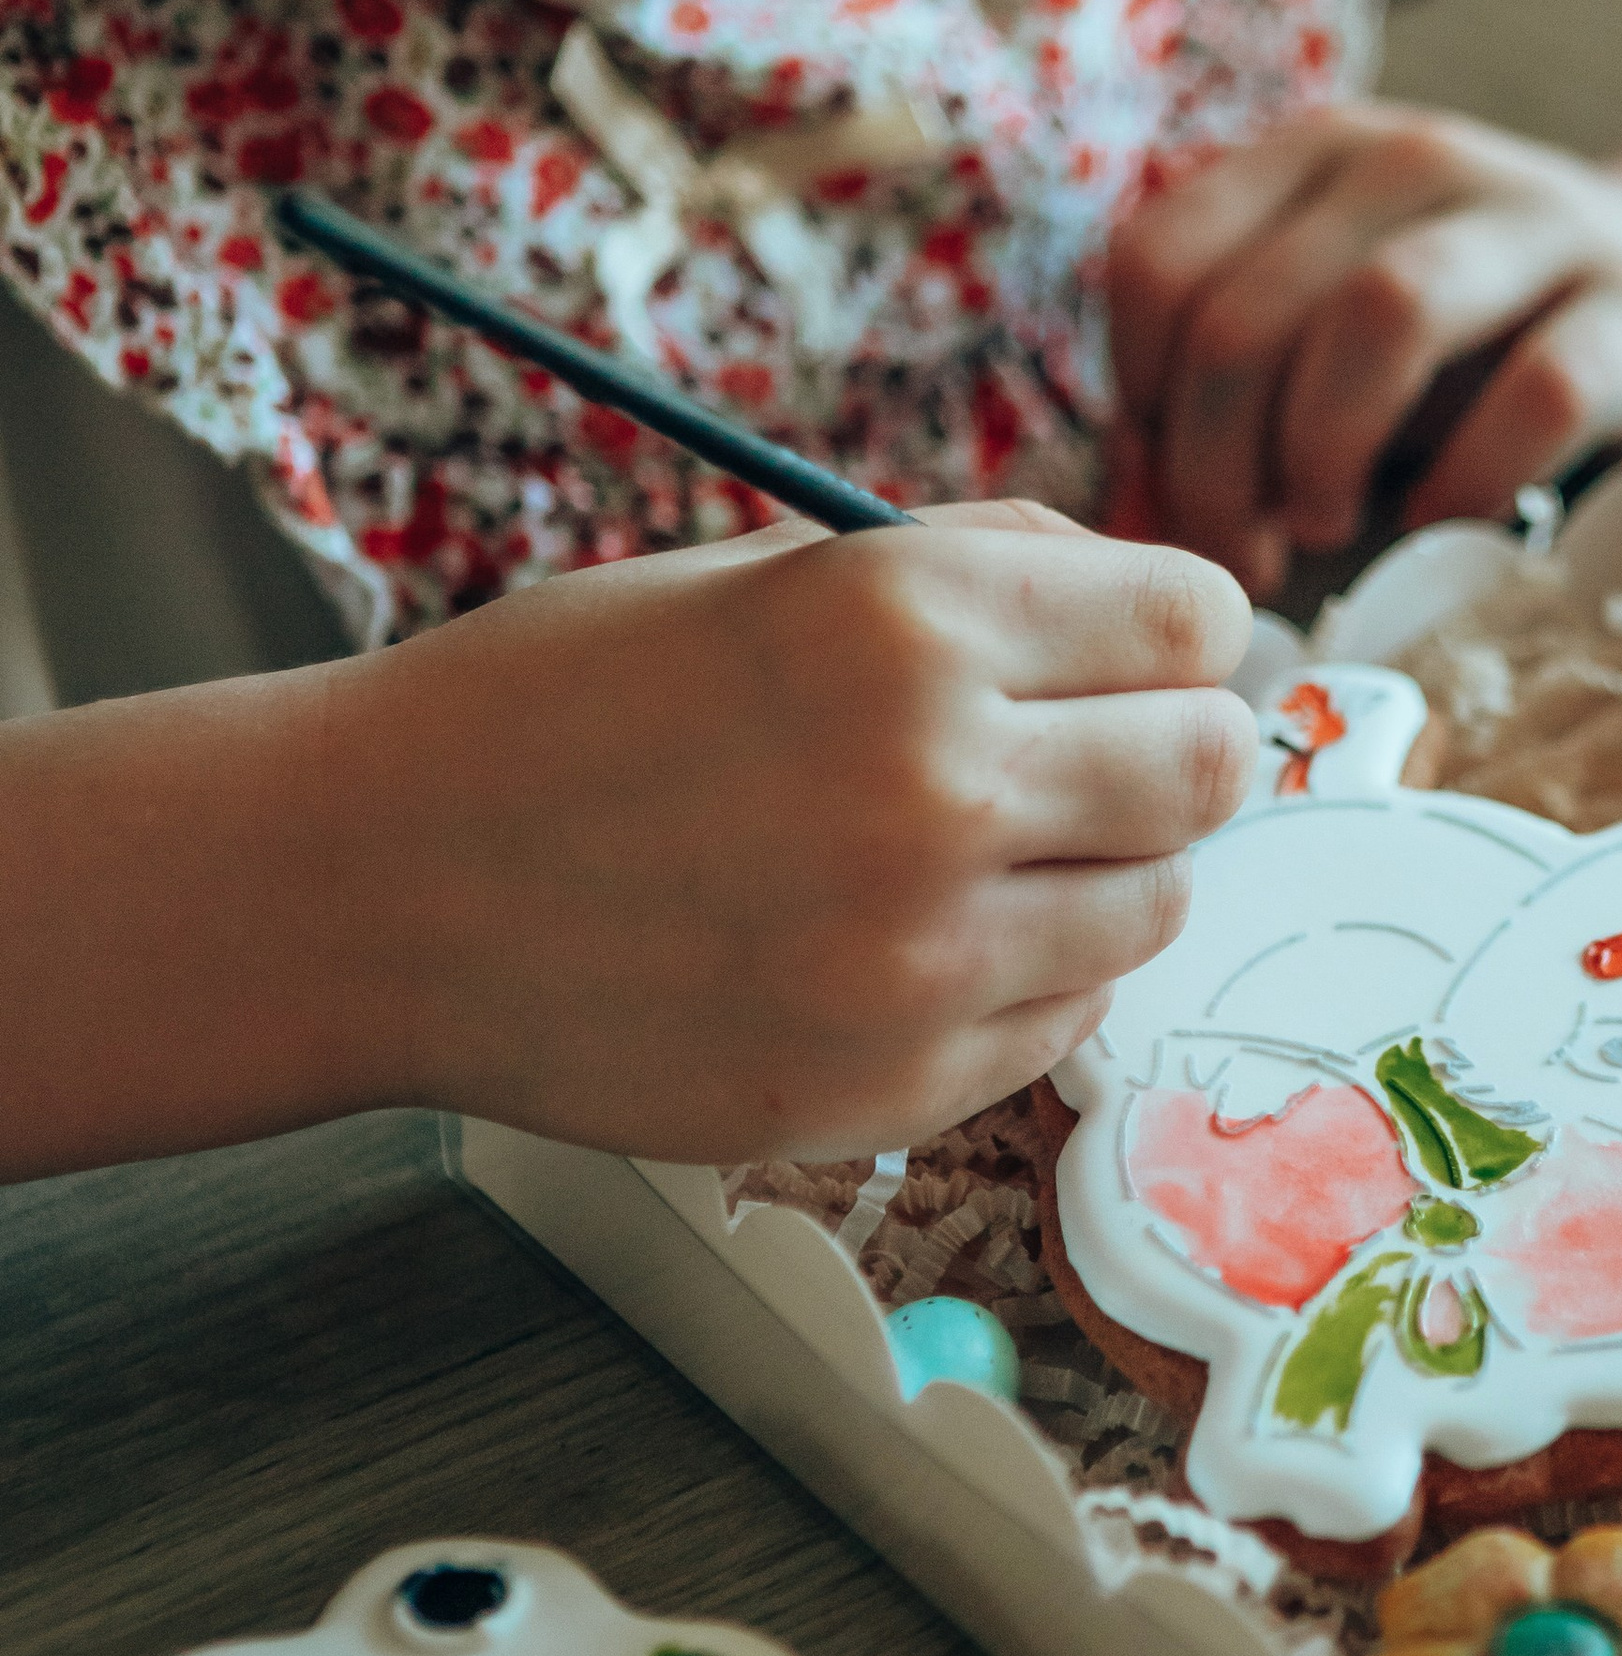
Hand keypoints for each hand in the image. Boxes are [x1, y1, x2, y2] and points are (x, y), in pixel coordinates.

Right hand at [350, 502, 1255, 1161]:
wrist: (375, 888)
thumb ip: (983, 572)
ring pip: (1160, 904)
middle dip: (1164, 745)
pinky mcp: (893, 1087)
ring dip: (1101, 867)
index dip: (1172, 632)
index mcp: (906, 620)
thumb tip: (1173, 610)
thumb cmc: (565, 702)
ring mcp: (920, 958)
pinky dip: (1028, 972)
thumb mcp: (773, 568)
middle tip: (1079, 752)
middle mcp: (936, 787)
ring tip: (974, 845)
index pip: (1201, 621)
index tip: (1127, 653)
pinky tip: (909, 933)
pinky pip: (1067, 1017)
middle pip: (1212, 767)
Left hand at [1108, 105, 1621, 590]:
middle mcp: (1414, 162)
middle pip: (1249, 308)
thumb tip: (1115, 532)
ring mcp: (1538, 223)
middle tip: (1238, 556)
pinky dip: (1469, 480)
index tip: (1171, 504)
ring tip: (1326, 529)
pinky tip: (1448, 523)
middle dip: (1214, 463)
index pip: (1156, 263)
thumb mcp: (1335, 346)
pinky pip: (1535, 391)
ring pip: (1381, 314)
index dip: (1138, 407)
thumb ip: (1224, 407)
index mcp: (1313, 159)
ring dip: (1325, 450)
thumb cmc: (1486, 355)